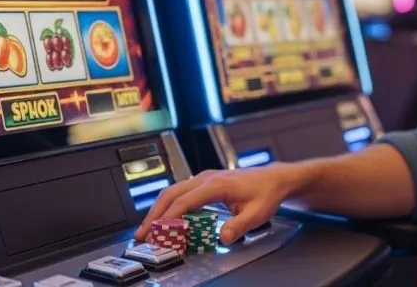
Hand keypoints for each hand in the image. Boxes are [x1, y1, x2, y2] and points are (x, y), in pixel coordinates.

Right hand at [134, 164, 297, 244]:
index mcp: (216, 185)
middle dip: (154, 214)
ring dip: (158, 209)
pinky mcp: (204, 182)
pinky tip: (164, 219)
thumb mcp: (257, 214)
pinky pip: (180, 191)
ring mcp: (204, 178)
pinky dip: (168, 205)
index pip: (185, 201)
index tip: (156, 232)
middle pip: (171, 194)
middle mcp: (206, 178)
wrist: (274, 178)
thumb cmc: (265, 193)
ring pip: (173, 191)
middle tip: (142, 235)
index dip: (168, 217)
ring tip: (147, 230)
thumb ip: (239, 226)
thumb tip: (223, 238)